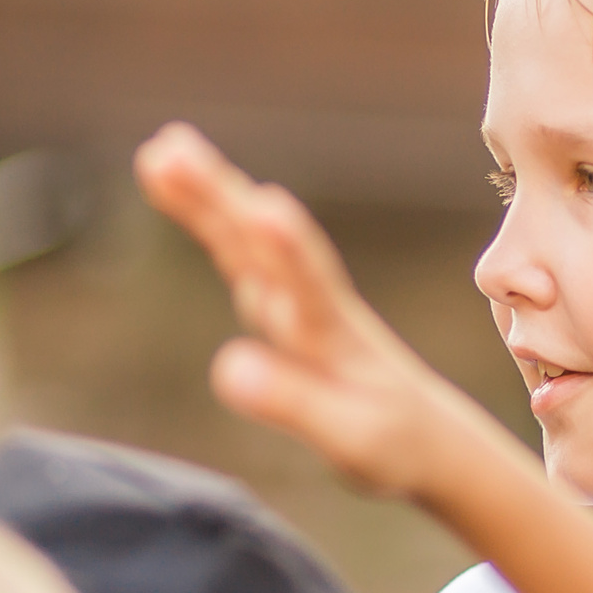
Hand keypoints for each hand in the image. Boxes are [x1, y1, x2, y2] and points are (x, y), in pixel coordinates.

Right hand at [133, 122, 502, 498]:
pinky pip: (241, 255)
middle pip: (261, 247)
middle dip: (220, 201)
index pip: (308, 287)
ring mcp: (295, 303)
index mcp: (334, 339)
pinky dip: (213, 219)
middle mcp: (312, 307)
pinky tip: (181, 183)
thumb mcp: (348, 437)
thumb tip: (227, 366)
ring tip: (161, 152)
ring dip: (209, 196)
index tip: (262, 208)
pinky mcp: (283, 307)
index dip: (286, 250)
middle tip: (169, 150)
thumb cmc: (394, 442)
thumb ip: (291, 401)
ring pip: (246, 241)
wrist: (431, 435)